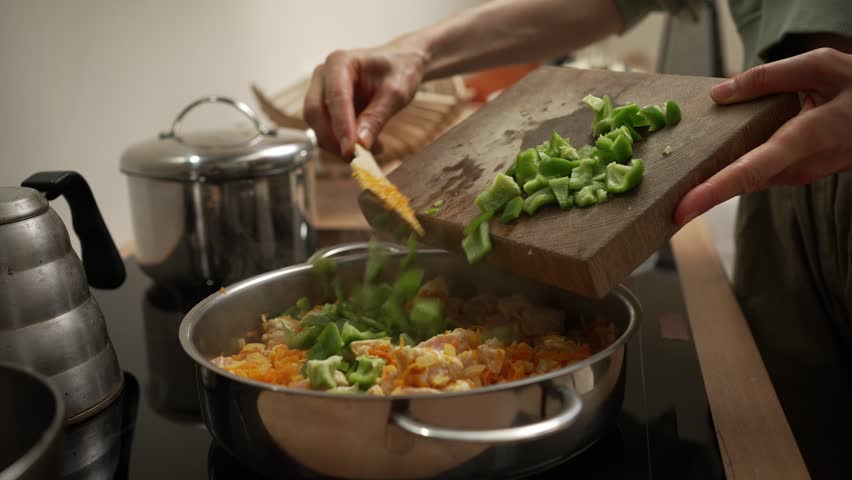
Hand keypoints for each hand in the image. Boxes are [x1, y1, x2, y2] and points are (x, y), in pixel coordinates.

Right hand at [303, 42, 427, 157]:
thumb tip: (361, 144)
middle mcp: (324, 75)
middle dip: (334, 139)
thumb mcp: (396, 93)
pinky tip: (366, 146)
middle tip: (359, 157)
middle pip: (315, 112)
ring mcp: (321, 91)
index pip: (335, 97)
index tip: (352, 149)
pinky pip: (325, 130)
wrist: (399, 63)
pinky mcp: (325, 107)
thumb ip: (377, 117)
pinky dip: (341, 143)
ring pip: (317, 125)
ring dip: (338, 145)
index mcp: (340, 62)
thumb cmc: (399, 71)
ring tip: (372, 150)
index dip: (341, 126)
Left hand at [674, 48, 851, 224]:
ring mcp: (799, 174)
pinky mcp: (795, 173)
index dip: (713, 192)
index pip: (750, 172)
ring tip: (679, 188)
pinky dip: (732, 170)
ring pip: (747, 179)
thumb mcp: (819, 66)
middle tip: (665, 208)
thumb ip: (766, 78)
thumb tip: (718, 94)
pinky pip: (756, 173)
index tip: (683, 210)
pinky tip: (711, 163)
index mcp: (804, 140)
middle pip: (740, 183)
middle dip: (702, 197)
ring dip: (714, 183)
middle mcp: (799, 166)